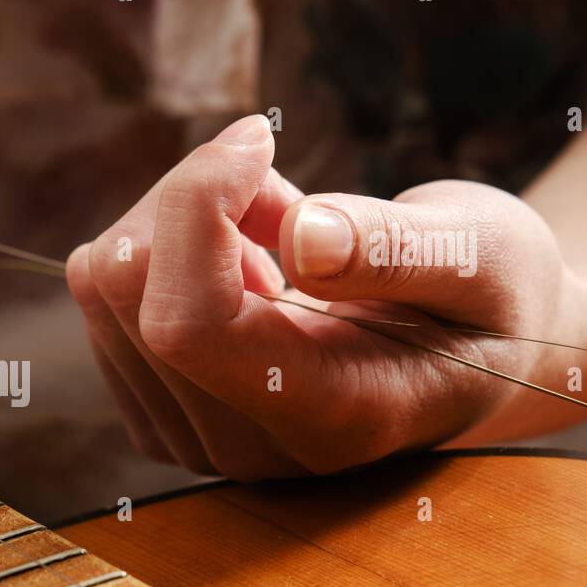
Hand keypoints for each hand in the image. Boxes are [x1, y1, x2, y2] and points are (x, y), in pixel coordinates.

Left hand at [66, 114, 580, 479]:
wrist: (467, 356)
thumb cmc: (484, 299)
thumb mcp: (483, 258)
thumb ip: (398, 251)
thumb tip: (299, 239)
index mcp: (328, 418)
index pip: (188, 324)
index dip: (197, 206)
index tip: (257, 139)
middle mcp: (243, 446)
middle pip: (126, 286)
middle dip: (195, 196)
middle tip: (283, 195)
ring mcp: (190, 437)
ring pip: (102, 281)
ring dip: (181, 222)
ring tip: (277, 239)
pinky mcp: (156, 410)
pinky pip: (103, 296)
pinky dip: (165, 252)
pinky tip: (245, 270)